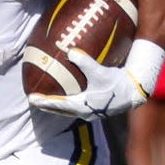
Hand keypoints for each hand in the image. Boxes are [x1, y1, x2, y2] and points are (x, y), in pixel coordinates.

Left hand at [30, 40, 164, 119]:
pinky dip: (69, 102)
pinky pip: (78, 106)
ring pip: (69, 110)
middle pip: (61, 110)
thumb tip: (69, 52)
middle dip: (47, 105)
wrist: (134, 92)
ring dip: (58, 106)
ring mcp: (92, 111)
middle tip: (34, 101)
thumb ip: (84, 61)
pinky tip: (70, 94)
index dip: (44, 102)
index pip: (58, 105)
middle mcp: (85, 111)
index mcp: (82, 105)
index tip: (31, 99)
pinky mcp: (98, 108)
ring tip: (48, 101)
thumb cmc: (117, 82)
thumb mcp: (99, 71)